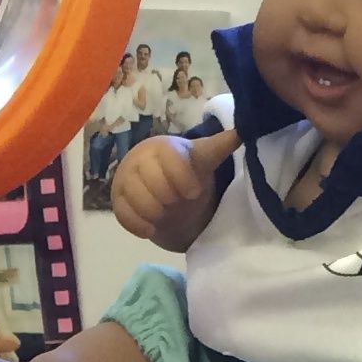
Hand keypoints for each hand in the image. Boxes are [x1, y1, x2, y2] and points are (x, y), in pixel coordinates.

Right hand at [111, 130, 232, 248]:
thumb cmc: (184, 170)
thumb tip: (243, 132)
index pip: (168, 157)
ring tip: (164, 214)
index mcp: (162, 147)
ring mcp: (126, 181)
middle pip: (150, 179)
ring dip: (153, 211)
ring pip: (134, 197)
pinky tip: (152, 229)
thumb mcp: (204, 158)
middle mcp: (140, 160)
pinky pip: (122, 214)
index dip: (181, 176)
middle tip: (176, 202)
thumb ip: (221, 145)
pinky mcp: (118, 201)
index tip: (194, 193)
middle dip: (166, 196)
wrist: (161, 184)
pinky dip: (138, 225)